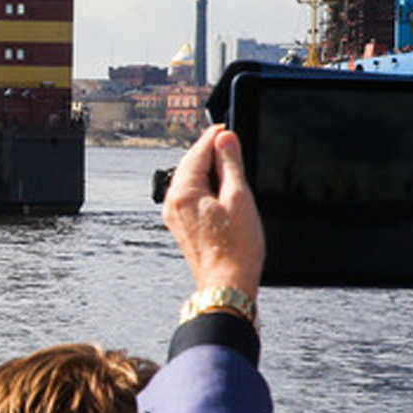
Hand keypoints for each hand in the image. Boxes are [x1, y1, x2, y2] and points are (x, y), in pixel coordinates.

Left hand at [163, 125, 263, 297]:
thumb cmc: (235, 249)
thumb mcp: (239, 197)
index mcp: (182, 192)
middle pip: (191, 165)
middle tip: (233, 144)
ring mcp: (176, 216)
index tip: (227, 128)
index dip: (214, 137)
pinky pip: (193, 196)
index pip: (197, 152)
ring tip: (233, 167)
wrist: (227, 284)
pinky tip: (224, 191)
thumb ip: (230, 164)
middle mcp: (173, 203)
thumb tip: (225, 138)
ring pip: (192, 181)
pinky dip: (208, 187)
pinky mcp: (183, 226)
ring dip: (210, 170)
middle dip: (211, 153)